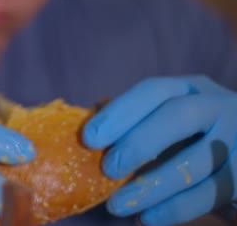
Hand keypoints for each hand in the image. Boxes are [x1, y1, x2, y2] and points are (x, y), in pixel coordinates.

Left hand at [83, 76, 236, 224]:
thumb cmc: (193, 142)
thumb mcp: (166, 126)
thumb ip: (133, 123)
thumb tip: (84, 123)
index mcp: (190, 90)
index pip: (153, 91)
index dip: (120, 112)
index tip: (90, 138)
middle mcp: (219, 106)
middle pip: (178, 115)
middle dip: (139, 141)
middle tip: (108, 168)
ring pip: (194, 161)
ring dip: (151, 186)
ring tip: (117, 206)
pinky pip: (212, 193)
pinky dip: (176, 208)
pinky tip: (148, 218)